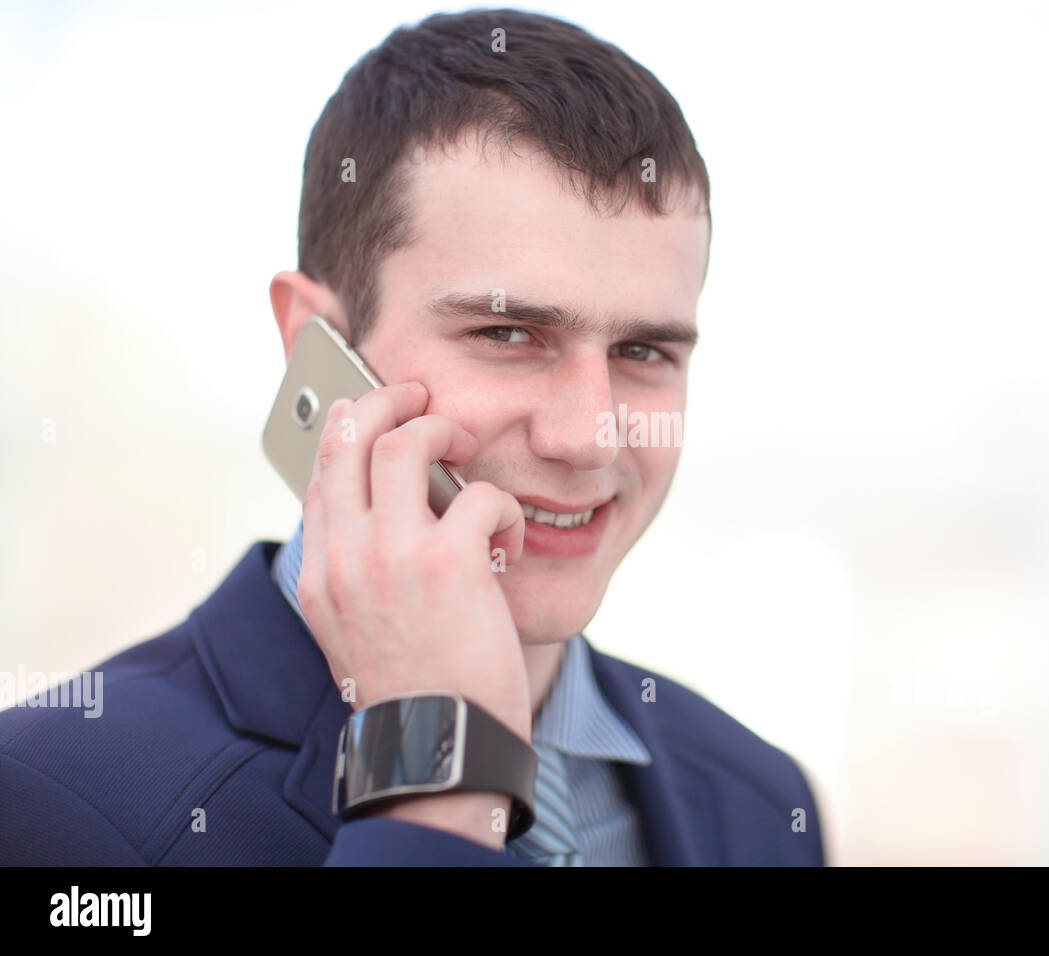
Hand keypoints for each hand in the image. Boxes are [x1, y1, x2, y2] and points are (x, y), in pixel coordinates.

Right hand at [297, 382, 529, 743]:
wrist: (437, 750)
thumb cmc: (414, 695)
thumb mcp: (355, 635)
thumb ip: (357, 576)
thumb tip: (380, 527)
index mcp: (320, 573)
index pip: (319, 474)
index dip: (347, 429)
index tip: (371, 411)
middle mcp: (344, 557)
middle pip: (349, 437)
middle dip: (388, 400)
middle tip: (422, 396)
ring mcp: (391, 557)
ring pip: (404, 442)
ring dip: (441, 429)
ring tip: (466, 445)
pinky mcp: (448, 564)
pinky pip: (479, 495)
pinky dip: (502, 504)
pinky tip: (508, 534)